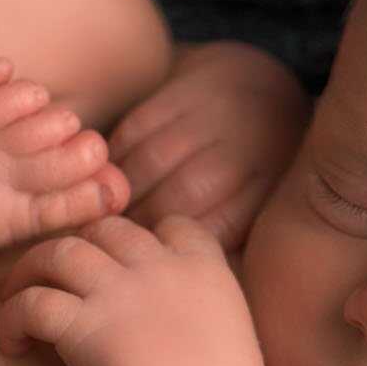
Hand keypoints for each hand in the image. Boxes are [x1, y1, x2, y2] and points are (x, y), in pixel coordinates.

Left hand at [0, 212, 272, 365]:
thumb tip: (181, 324)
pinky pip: (32, 302)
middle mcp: (161, 268)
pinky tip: (13, 342)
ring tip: (15, 296)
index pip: (171, 225)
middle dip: (79, 248)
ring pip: (60, 251)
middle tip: (56, 277)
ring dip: (31, 270)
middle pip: (106, 230)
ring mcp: (120, 292)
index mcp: (206, 270)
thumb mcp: (232, 343)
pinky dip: (12, 318)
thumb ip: (205, 316)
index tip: (123, 264)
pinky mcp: (83, 325)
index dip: (143, 239)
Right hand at [105, 40, 309, 252]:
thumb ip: (229, 236)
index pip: (214, 229)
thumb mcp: (261, 200)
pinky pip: (136, 128)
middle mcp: (245, 146)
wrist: (262, 84)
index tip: (145, 265)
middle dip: (141, 225)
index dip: (173, 251)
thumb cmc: (254, 162)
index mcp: (265, 185)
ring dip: (119, 192)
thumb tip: (189, 281)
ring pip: (152, 162)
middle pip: (181, 196)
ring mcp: (214, 113)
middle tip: (112, 247)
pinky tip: (103, 176)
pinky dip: (114, 157)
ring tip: (101, 215)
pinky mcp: (183, 88)